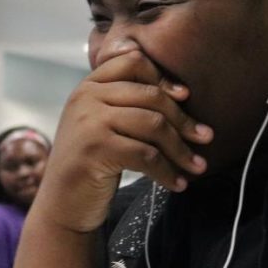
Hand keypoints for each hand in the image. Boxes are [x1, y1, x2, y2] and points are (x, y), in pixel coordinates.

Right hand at [36, 49, 212, 233]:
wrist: (61, 206)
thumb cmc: (88, 166)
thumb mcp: (99, 126)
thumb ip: (122, 104)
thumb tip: (180, 93)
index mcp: (88, 87)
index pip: (133, 62)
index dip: (163, 78)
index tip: (185, 97)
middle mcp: (85, 98)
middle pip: (150, 95)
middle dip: (183, 120)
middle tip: (205, 138)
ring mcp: (88, 122)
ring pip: (153, 124)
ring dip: (181, 149)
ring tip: (197, 166)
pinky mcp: (96, 149)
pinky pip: (146, 154)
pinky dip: (167, 171)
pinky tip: (177, 183)